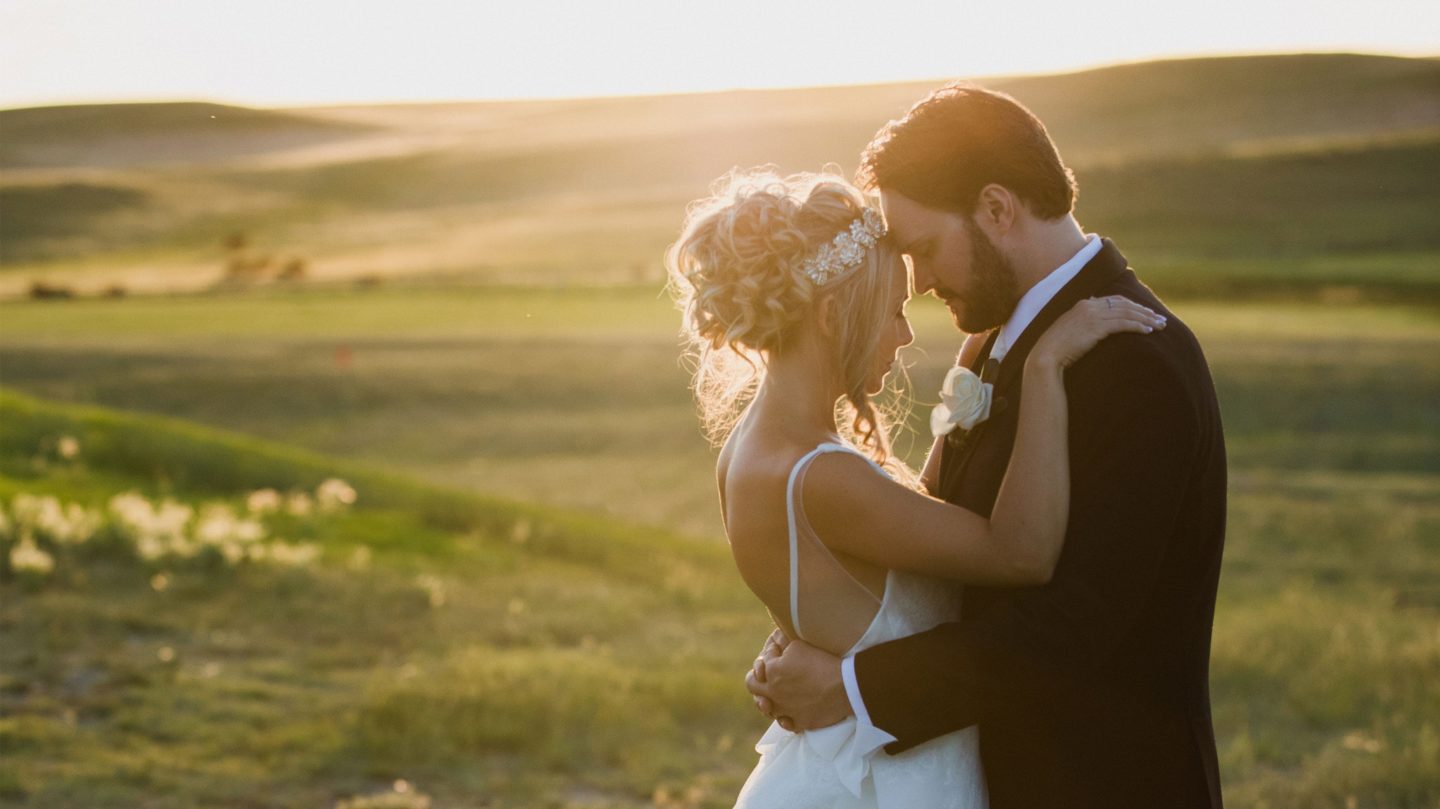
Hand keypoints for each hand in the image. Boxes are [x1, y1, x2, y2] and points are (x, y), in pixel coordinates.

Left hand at [745, 630, 851, 731]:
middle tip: (768, 677)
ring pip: (767, 709)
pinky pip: (785, 724)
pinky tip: (791, 712)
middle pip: (753, 688)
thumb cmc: (821, 662)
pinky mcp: (800, 723)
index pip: (759, 665)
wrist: (844, 686)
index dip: (768, 658)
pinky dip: (786, 718)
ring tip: (780, 695)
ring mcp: (785, 711)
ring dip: (770, 701)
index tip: (777, 655)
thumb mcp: (797, 646)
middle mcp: (773, 694)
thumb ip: (781, 649)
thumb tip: (774, 649)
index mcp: (771, 673)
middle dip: (757, 680)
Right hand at [1029, 296, 1165, 372]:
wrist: (1046, 355)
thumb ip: (1084, 322)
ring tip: (1160, 325)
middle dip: (1145, 311)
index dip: (1133, 305)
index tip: (1147, 312)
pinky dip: (1138, 326)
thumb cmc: (1057, 348)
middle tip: (1161, 318)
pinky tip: (1148, 331)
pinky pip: (1123, 324)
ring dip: (1146, 319)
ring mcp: (1093, 315)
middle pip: (1125, 304)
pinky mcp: (1096, 327)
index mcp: (1084, 304)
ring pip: (1127, 313)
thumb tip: (1097, 322)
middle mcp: (1090, 305)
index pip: (1115, 300)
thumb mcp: (1071, 330)